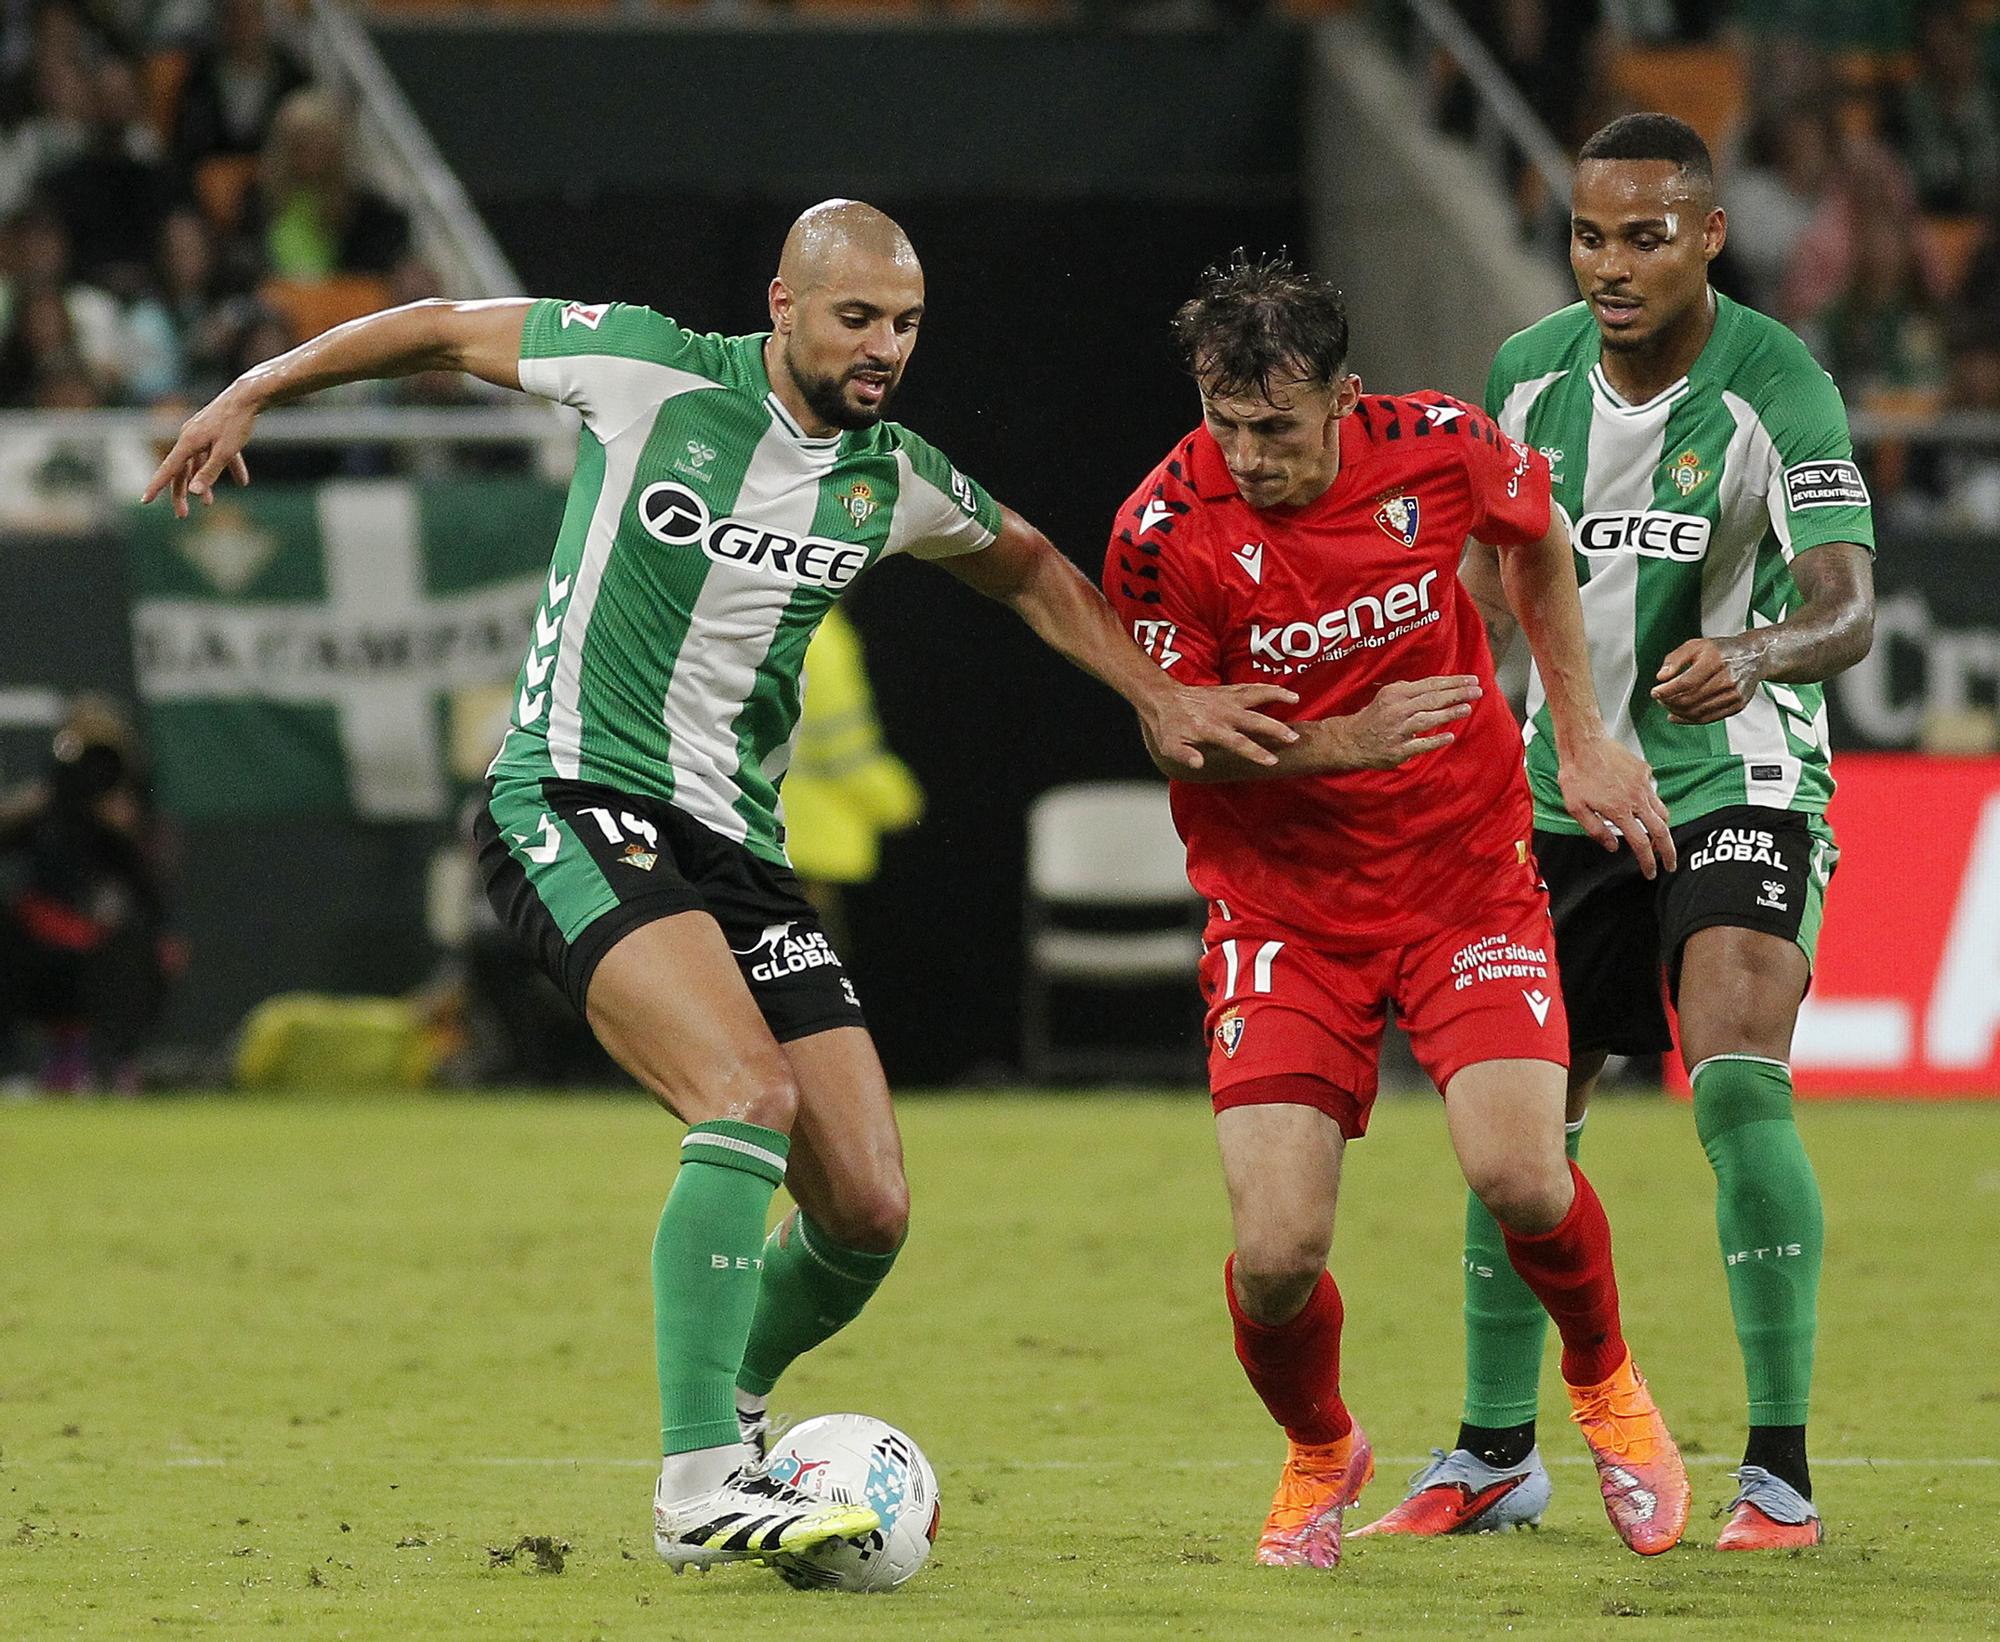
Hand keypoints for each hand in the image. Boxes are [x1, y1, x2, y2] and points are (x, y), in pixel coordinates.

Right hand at [141, 387, 256, 516]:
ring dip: (204, 483)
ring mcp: (200, 433)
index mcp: (188, 442)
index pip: (168, 469)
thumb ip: (210, 472)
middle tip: (182, 514)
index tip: (145, 500)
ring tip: (208, 503)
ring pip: (198, 463)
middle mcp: (189, 437)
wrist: (248, 396)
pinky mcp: (213, 431)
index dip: (156, 486)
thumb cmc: (237, 423)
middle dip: (181, 493)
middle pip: (181, 470)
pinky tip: (243, 482)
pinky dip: (227, 467)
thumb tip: (193, 491)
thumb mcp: (225, 451)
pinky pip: (216, 453)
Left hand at [1139, 680, 1299, 772]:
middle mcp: (1223, 713)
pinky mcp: (1228, 690)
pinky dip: (1267, 688)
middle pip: (1254, 720)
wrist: (1163, 699)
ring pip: (1256, 695)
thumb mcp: (1170, 746)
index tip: (1272, 761)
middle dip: (1274, 729)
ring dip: (1276, 696)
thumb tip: (1198, 764)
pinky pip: (1251, 687)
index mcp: (1212, 729)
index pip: (1238, 743)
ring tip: (1295, 699)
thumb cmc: (1168, 726)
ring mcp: (1227, 699)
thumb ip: (1184, 755)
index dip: (1256, 752)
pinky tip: (1282, 691)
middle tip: (1293, 738)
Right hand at [1335, 675, 1481, 769]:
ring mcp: (1397, 730)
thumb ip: (1413, 691)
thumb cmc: (1375, 716)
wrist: (1351, 740)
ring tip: (1467, 708)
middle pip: (1432, 699)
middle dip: (1457, 694)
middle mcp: (1397, 709)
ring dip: (1449, 713)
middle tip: (1478, 691)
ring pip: (1427, 719)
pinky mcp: (1397, 750)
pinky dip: (1435, 740)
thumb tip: (1443, 687)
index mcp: (1396, 693)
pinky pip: (1420, 744)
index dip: (1453, 682)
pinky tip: (1450, 736)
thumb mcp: (1389, 696)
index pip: (1430, 684)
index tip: (1472, 680)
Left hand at [1556, 734, 1676, 876]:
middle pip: (1661, 831)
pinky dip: (1653, 804)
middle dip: (1669, 851)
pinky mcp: (1644, 771)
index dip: (1648, 862)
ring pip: (1662, 812)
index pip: (1641, 844)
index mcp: (1619, 811)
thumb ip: (1596, 830)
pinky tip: (1643, 807)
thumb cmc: (1576, 774)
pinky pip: (1654, 792)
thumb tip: (1613, 847)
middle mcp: (1636, 799)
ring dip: (1664, 829)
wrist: (1584, 743)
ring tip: (1660, 839)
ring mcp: (1643, 784)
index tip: (1652, 872)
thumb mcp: (1576, 808)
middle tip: (1670, 864)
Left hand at [1651, 635, 1764, 724]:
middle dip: (1670, 702)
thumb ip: (1675, 659)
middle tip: (1660, 699)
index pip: (1687, 682)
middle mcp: (1728, 679)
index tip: (1655, 692)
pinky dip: (1689, 720)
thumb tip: (1661, 677)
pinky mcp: (1737, 705)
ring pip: (1698, 712)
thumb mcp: (1696, 645)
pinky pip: (1709, 718)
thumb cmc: (1723, 650)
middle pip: (1691, 699)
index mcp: (1716, 661)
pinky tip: (1677, 716)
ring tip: (1668, 705)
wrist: (1755, 656)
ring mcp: (1734, 694)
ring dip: (1677, 712)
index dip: (1668, 691)